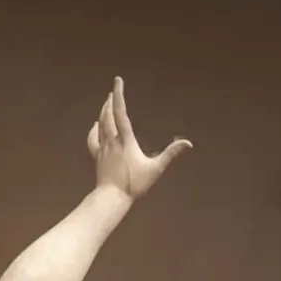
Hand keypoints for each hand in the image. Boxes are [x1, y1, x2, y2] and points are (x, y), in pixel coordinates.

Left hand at [87, 76, 190, 198]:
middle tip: (114, 90)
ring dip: (103, 112)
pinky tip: (96, 125)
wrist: (110, 198)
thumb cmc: (134, 184)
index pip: (120, 113)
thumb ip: (171, 154)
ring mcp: (102, 149)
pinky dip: (94, 129)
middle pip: (107, 116)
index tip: (117, 82)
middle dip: (111, 101)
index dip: (119, 95)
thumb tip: (187, 143)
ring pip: (100, 125)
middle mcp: (111, 142)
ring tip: (107, 102)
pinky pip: (93, 139)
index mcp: (125, 140)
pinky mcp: (97, 157)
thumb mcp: (155, 169)